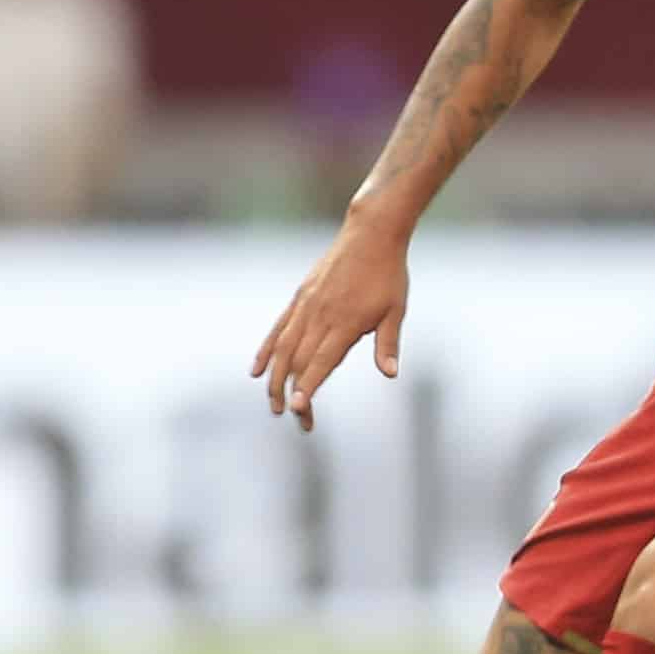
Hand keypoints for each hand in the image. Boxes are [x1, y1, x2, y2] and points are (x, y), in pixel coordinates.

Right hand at [251, 215, 410, 427]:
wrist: (370, 234)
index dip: (308, 388)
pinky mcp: (300, 297)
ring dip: (275, 378)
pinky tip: (258, 371)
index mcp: (345, 323)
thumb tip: (390, 374)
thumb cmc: (388, 274)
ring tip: (273, 404)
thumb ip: (388, 344)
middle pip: (298, 362)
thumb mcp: (395, 310)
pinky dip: (266, 351)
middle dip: (293, 393)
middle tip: (295, 419)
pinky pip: (278, 329)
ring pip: (282, 348)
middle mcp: (320, 316)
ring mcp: (306, 306)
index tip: (298, 410)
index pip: (321, 363)